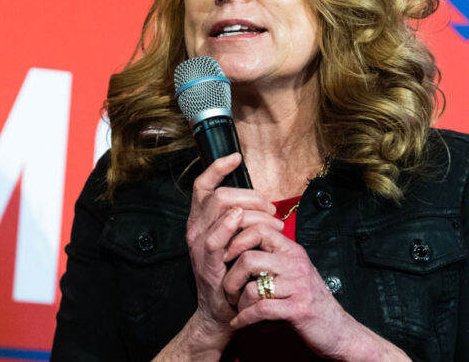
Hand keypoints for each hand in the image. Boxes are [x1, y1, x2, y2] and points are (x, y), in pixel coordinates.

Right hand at [181, 153, 283, 352]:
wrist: (220, 312)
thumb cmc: (231, 273)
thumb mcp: (232, 241)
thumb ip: (239, 219)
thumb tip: (259, 200)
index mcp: (200, 221)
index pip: (203, 185)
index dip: (218, 167)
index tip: (236, 157)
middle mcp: (196, 229)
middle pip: (220, 194)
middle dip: (251, 196)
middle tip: (272, 210)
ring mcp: (199, 246)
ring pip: (220, 209)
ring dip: (251, 210)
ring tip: (272, 222)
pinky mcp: (207, 263)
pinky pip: (215, 238)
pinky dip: (229, 225)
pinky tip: (243, 219)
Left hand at [221, 224, 409, 360]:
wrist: (338, 329)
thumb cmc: (310, 299)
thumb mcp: (294, 270)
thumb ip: (273, 256)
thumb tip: (241, 239)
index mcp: (292, 250)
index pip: (259, 229)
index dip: (236, 240)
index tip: (226, 257)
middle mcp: (296, 264)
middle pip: (249, 259)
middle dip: (230, 278)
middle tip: (228, 290)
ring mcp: (298, 286)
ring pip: (252, 287)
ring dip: (238, 301)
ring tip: (236, 308)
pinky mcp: (298, 309)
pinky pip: (261, 310)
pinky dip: (244, 318)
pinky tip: (239, 322)